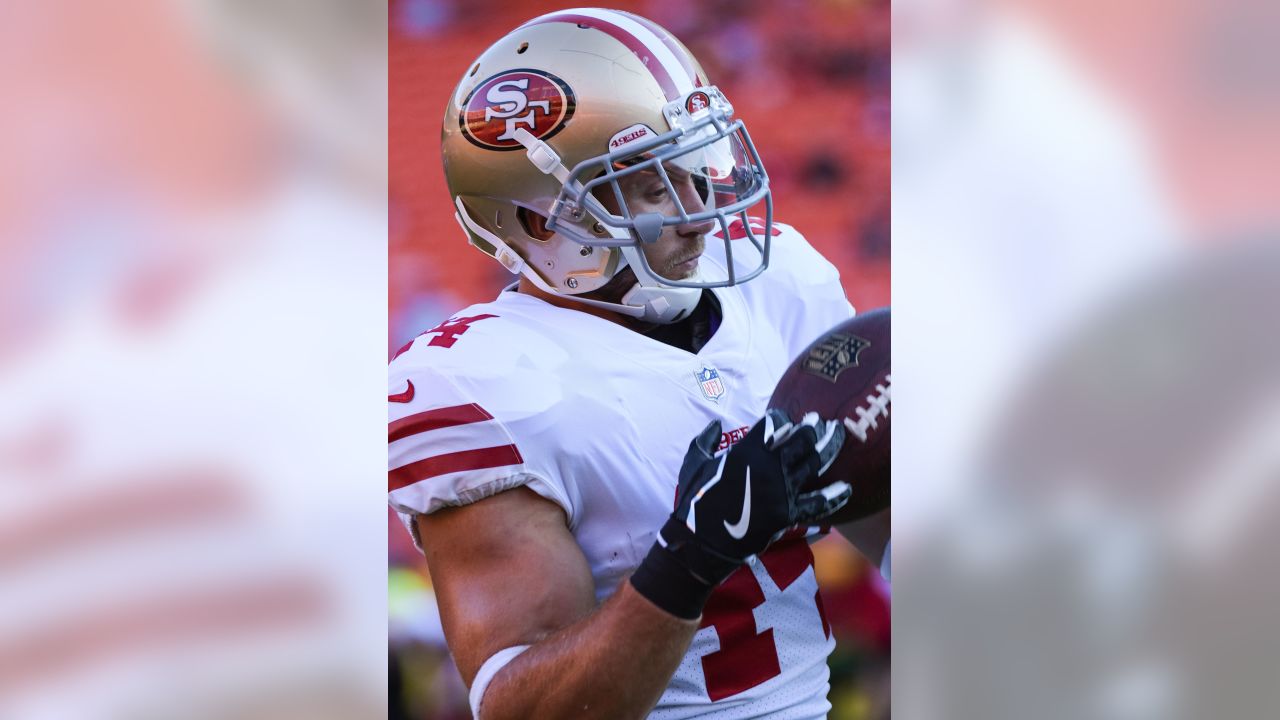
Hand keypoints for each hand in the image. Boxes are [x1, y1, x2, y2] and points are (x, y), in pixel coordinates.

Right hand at [630, 409, 849, 618]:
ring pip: (814, 462)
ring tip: (837, 432)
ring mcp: (782, 491)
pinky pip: (817, 504)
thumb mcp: (693, 463)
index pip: (773, 424)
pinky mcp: (788, 514)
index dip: (781, 418)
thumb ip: (705, 440)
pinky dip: (834, 496)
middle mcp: (769, 467)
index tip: (785, 418)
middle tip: (819, 420)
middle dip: (811, 426)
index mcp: (747, 452)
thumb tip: (715, 425)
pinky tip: (847, 488)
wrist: (701, 542)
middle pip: (800, 439)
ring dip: (828, 445)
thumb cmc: (695, 501)